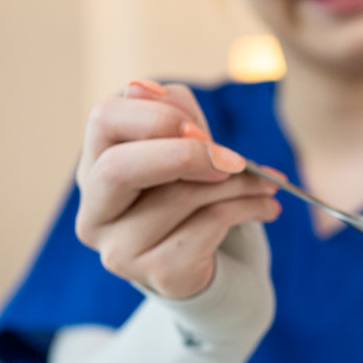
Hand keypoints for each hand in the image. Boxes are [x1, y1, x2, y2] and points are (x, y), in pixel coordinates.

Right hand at [74, 80, 281, 299]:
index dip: (155, 116)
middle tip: (233, 158)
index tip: (200, 128)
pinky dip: (248, 209)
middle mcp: (95, 212)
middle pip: (118, 168)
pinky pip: (208, 227)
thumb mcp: (186, 143)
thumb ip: (172, 112)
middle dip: (184, 154)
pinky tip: (267, 207)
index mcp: (95, 166)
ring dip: (238, 182)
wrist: (215, 261)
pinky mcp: (157, 275)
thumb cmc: (193, 191)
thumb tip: (145, 87)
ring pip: (179, 196)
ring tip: (268, 182)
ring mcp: (119, 250)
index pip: (103, 119)